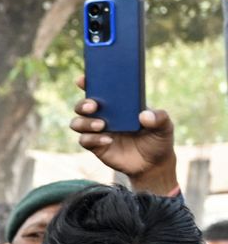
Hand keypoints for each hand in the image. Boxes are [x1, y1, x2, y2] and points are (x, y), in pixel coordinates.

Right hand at [71, 77, 177, 195]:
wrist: (153, 164)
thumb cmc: (158, 139)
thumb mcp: (165, 126)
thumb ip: (159, 118)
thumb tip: (144, 115)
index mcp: (119, 104)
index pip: (100, 90)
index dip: (89, 83)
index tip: (83, 79)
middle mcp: (104, 115)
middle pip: (82, 106)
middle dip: (83, 104)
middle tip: (93, 106)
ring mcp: (98, 131)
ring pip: (77, 123)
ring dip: (85, 122)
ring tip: (102, 125)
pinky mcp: (95, 146)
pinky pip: (85, 140)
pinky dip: (93, 139)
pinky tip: (108, 140)